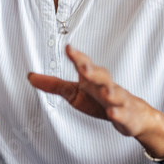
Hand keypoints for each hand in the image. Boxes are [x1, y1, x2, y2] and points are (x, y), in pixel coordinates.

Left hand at [28, 44, 163, 140]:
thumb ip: (54, 85)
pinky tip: (112, 113)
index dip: (77, 56)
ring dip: (111, 92)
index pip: (84, 64)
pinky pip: (122, 113)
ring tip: (105, 92)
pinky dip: (118, 113)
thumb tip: (31, 77)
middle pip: (100, 75)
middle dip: (92, 71)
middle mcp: (106, 85)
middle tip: (83, 67)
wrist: (132, 115)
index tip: (69, 47)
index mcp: (92, 78)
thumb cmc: (100, 100)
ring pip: (116, 93)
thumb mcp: (74, 92)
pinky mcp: (126, 115)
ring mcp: (118, 100)